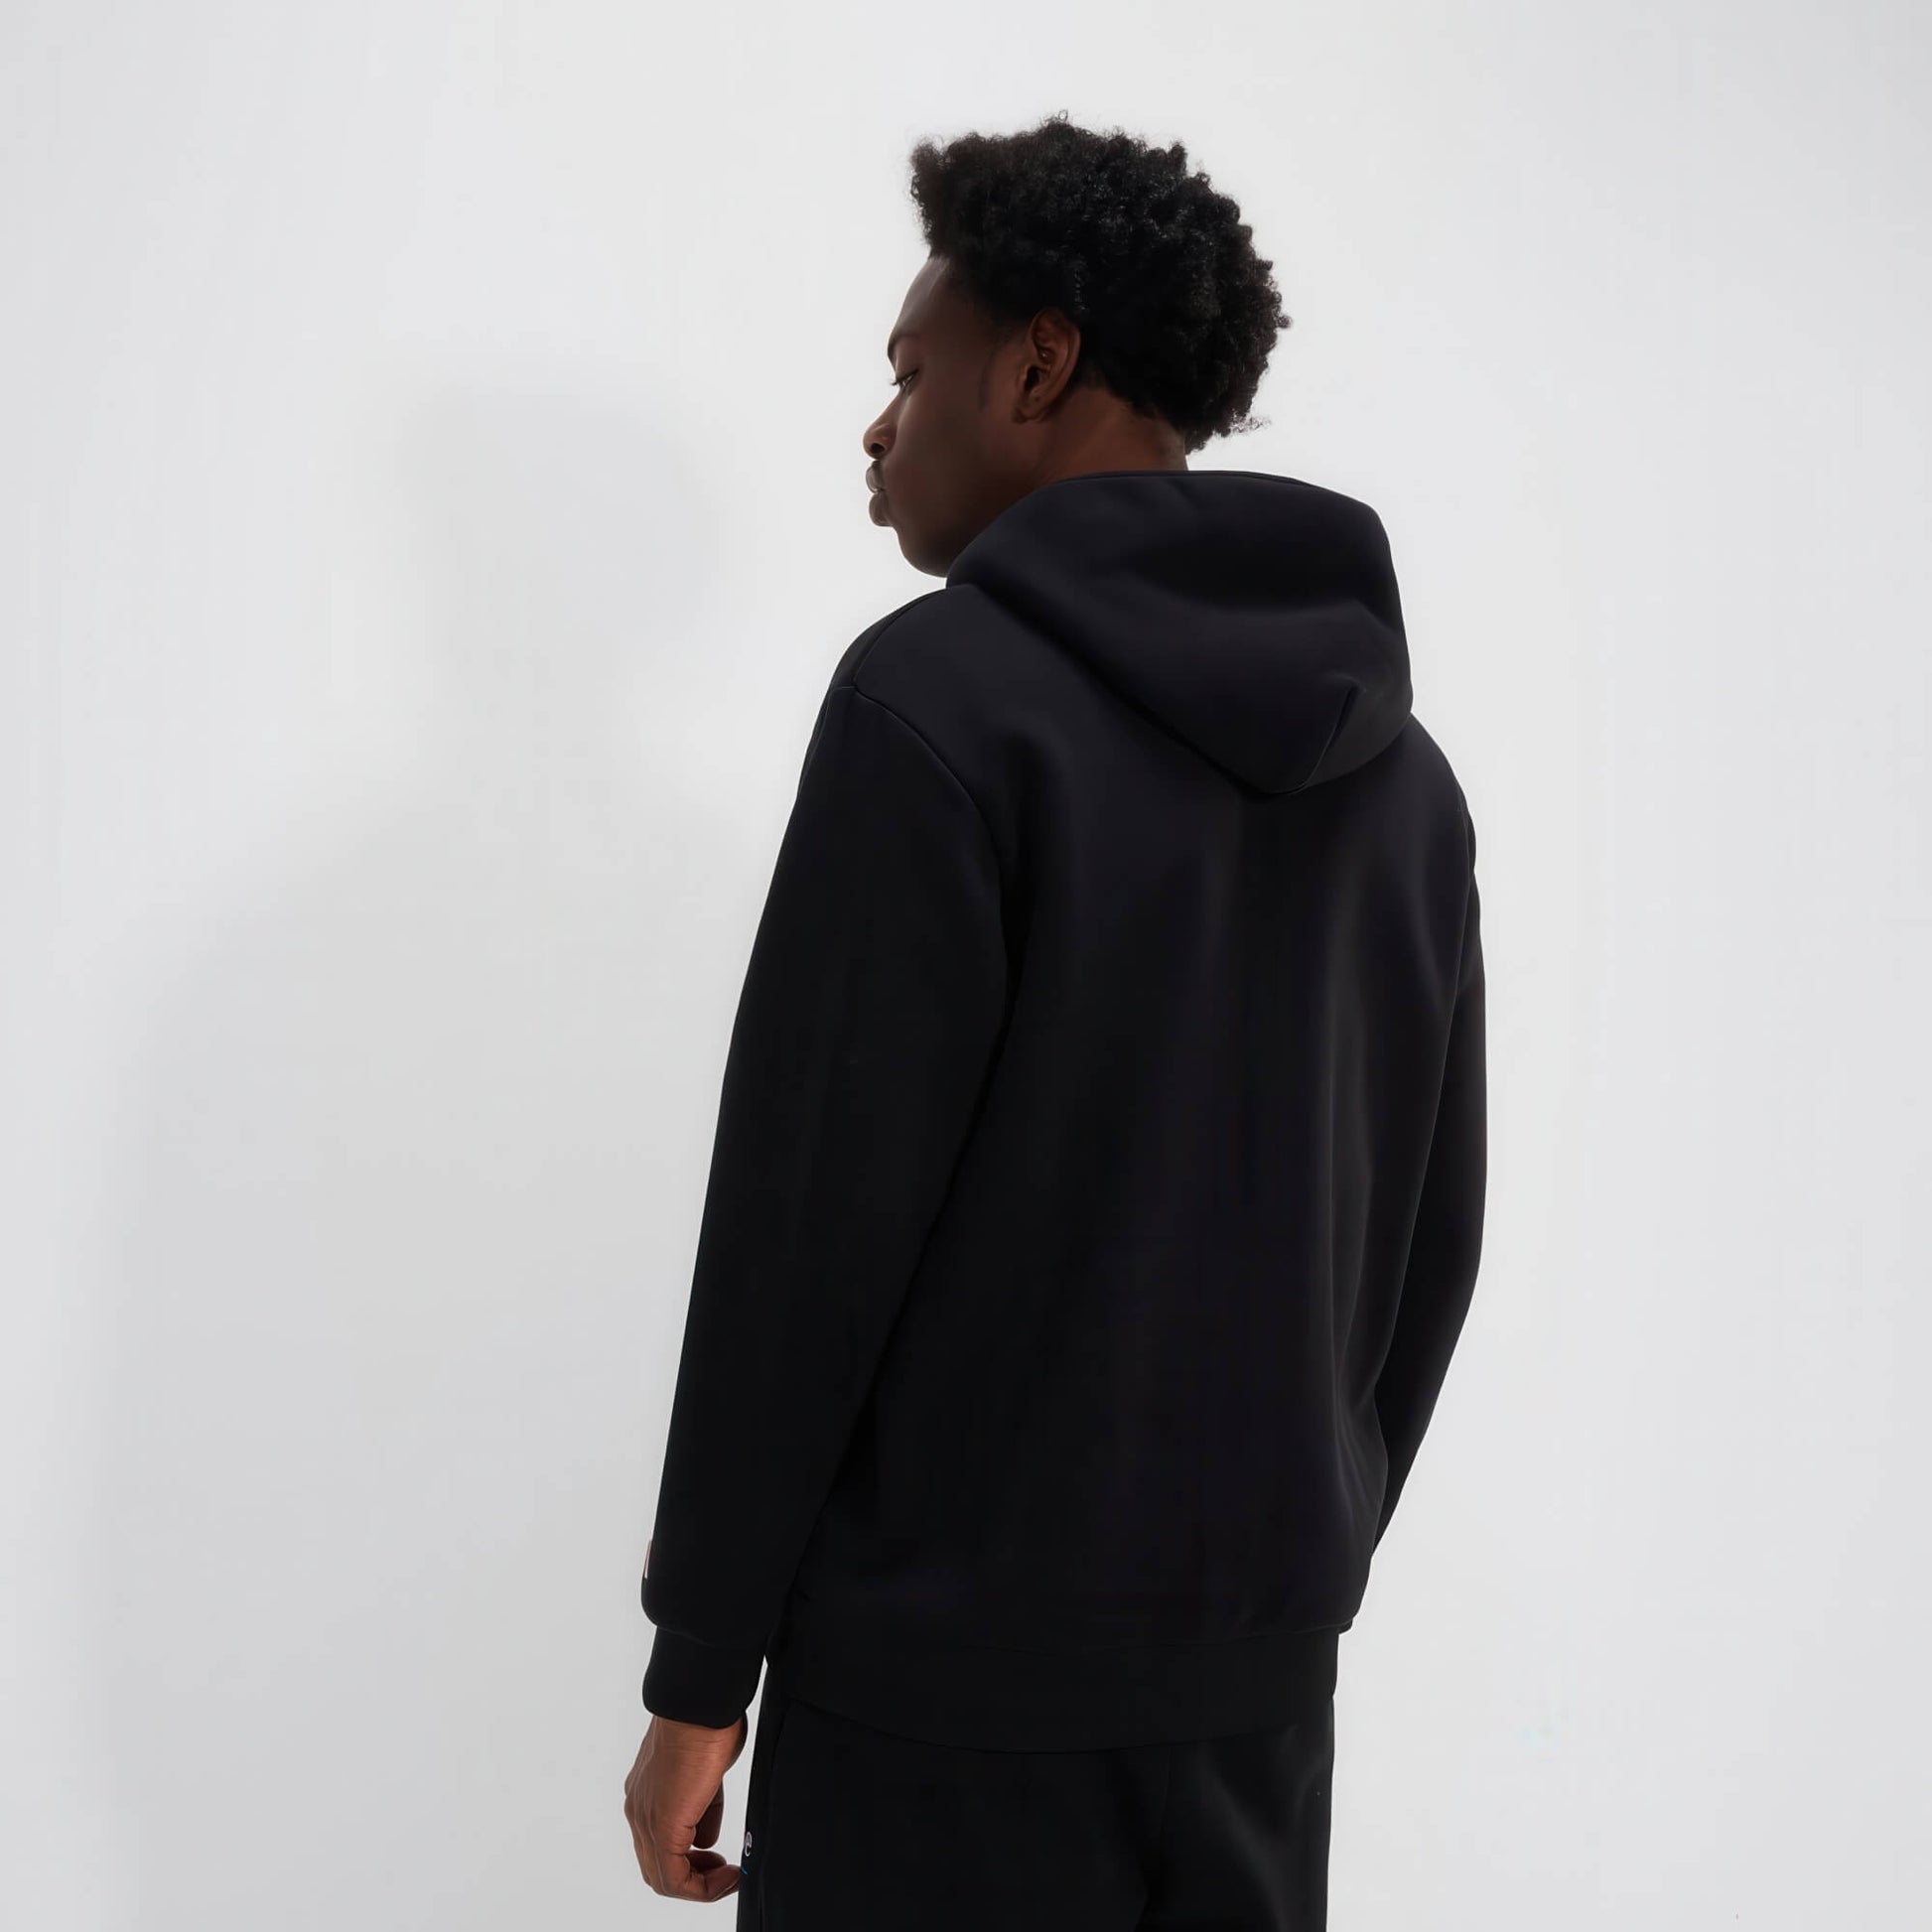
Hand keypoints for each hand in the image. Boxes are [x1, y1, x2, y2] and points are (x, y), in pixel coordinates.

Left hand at [623, 1710, 749, 1901]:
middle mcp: (638, 1809)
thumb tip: (706, 1838)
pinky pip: (674, 1878)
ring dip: (700, 1886)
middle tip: (726, 1873)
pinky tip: (727, 1875)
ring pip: (662, 1878)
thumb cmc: (707, 1724)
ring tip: (729, 1877)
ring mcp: (644, 1819)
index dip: (691, 1862)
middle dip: (695, 1878)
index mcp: (646, 1793)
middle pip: (657, 1868)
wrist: (699, 1704)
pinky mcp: (661, 1826)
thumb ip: (704, 1807)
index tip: (721, 1860)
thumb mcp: (707, 1772)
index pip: (658, 1845)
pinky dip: (702, 1887)